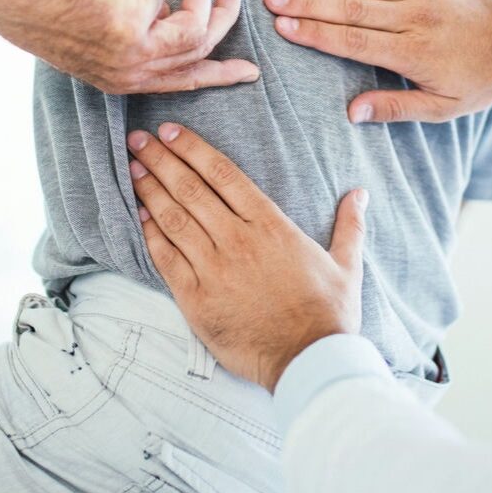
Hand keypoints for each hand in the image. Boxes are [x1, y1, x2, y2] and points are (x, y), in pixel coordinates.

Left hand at [0, 0, 259, 93]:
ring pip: (197, 24)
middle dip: (225, 16)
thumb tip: (167, 8)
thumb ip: (137, 27)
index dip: (219, 75)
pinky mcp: (133, 22)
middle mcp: (132, 73)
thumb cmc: (46, 1)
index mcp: (123, 80)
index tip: (249, 71)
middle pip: (202, 51)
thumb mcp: (100, 27)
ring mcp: (134, 51)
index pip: (184, 82)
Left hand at [126, 123, 366, 392]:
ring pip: (174, 219)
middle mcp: (238, 240)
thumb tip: (359, 193)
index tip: (170, 132)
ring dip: (150, 190)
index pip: (223, 174)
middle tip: (138, 139)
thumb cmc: (328, 314)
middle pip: (191, 189)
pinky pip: (166, 258)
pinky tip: (137, 215)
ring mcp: (214, 269)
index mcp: (270, 225)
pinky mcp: (196, 299)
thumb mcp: (346, 264)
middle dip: (161, 160)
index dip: (193, 149)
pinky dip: (150, 234)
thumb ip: (349, 225)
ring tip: (132, 168)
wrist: (308, 361)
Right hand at [263, 0, 491, 122]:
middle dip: (307, 3)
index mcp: (413, 52)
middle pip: (351, 8)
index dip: (316, 33)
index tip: (283, 26)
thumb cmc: (479, 79)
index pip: (353, 41)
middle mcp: (414, 17)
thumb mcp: (441, 107)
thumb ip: (394, 108)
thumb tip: (350, 112)